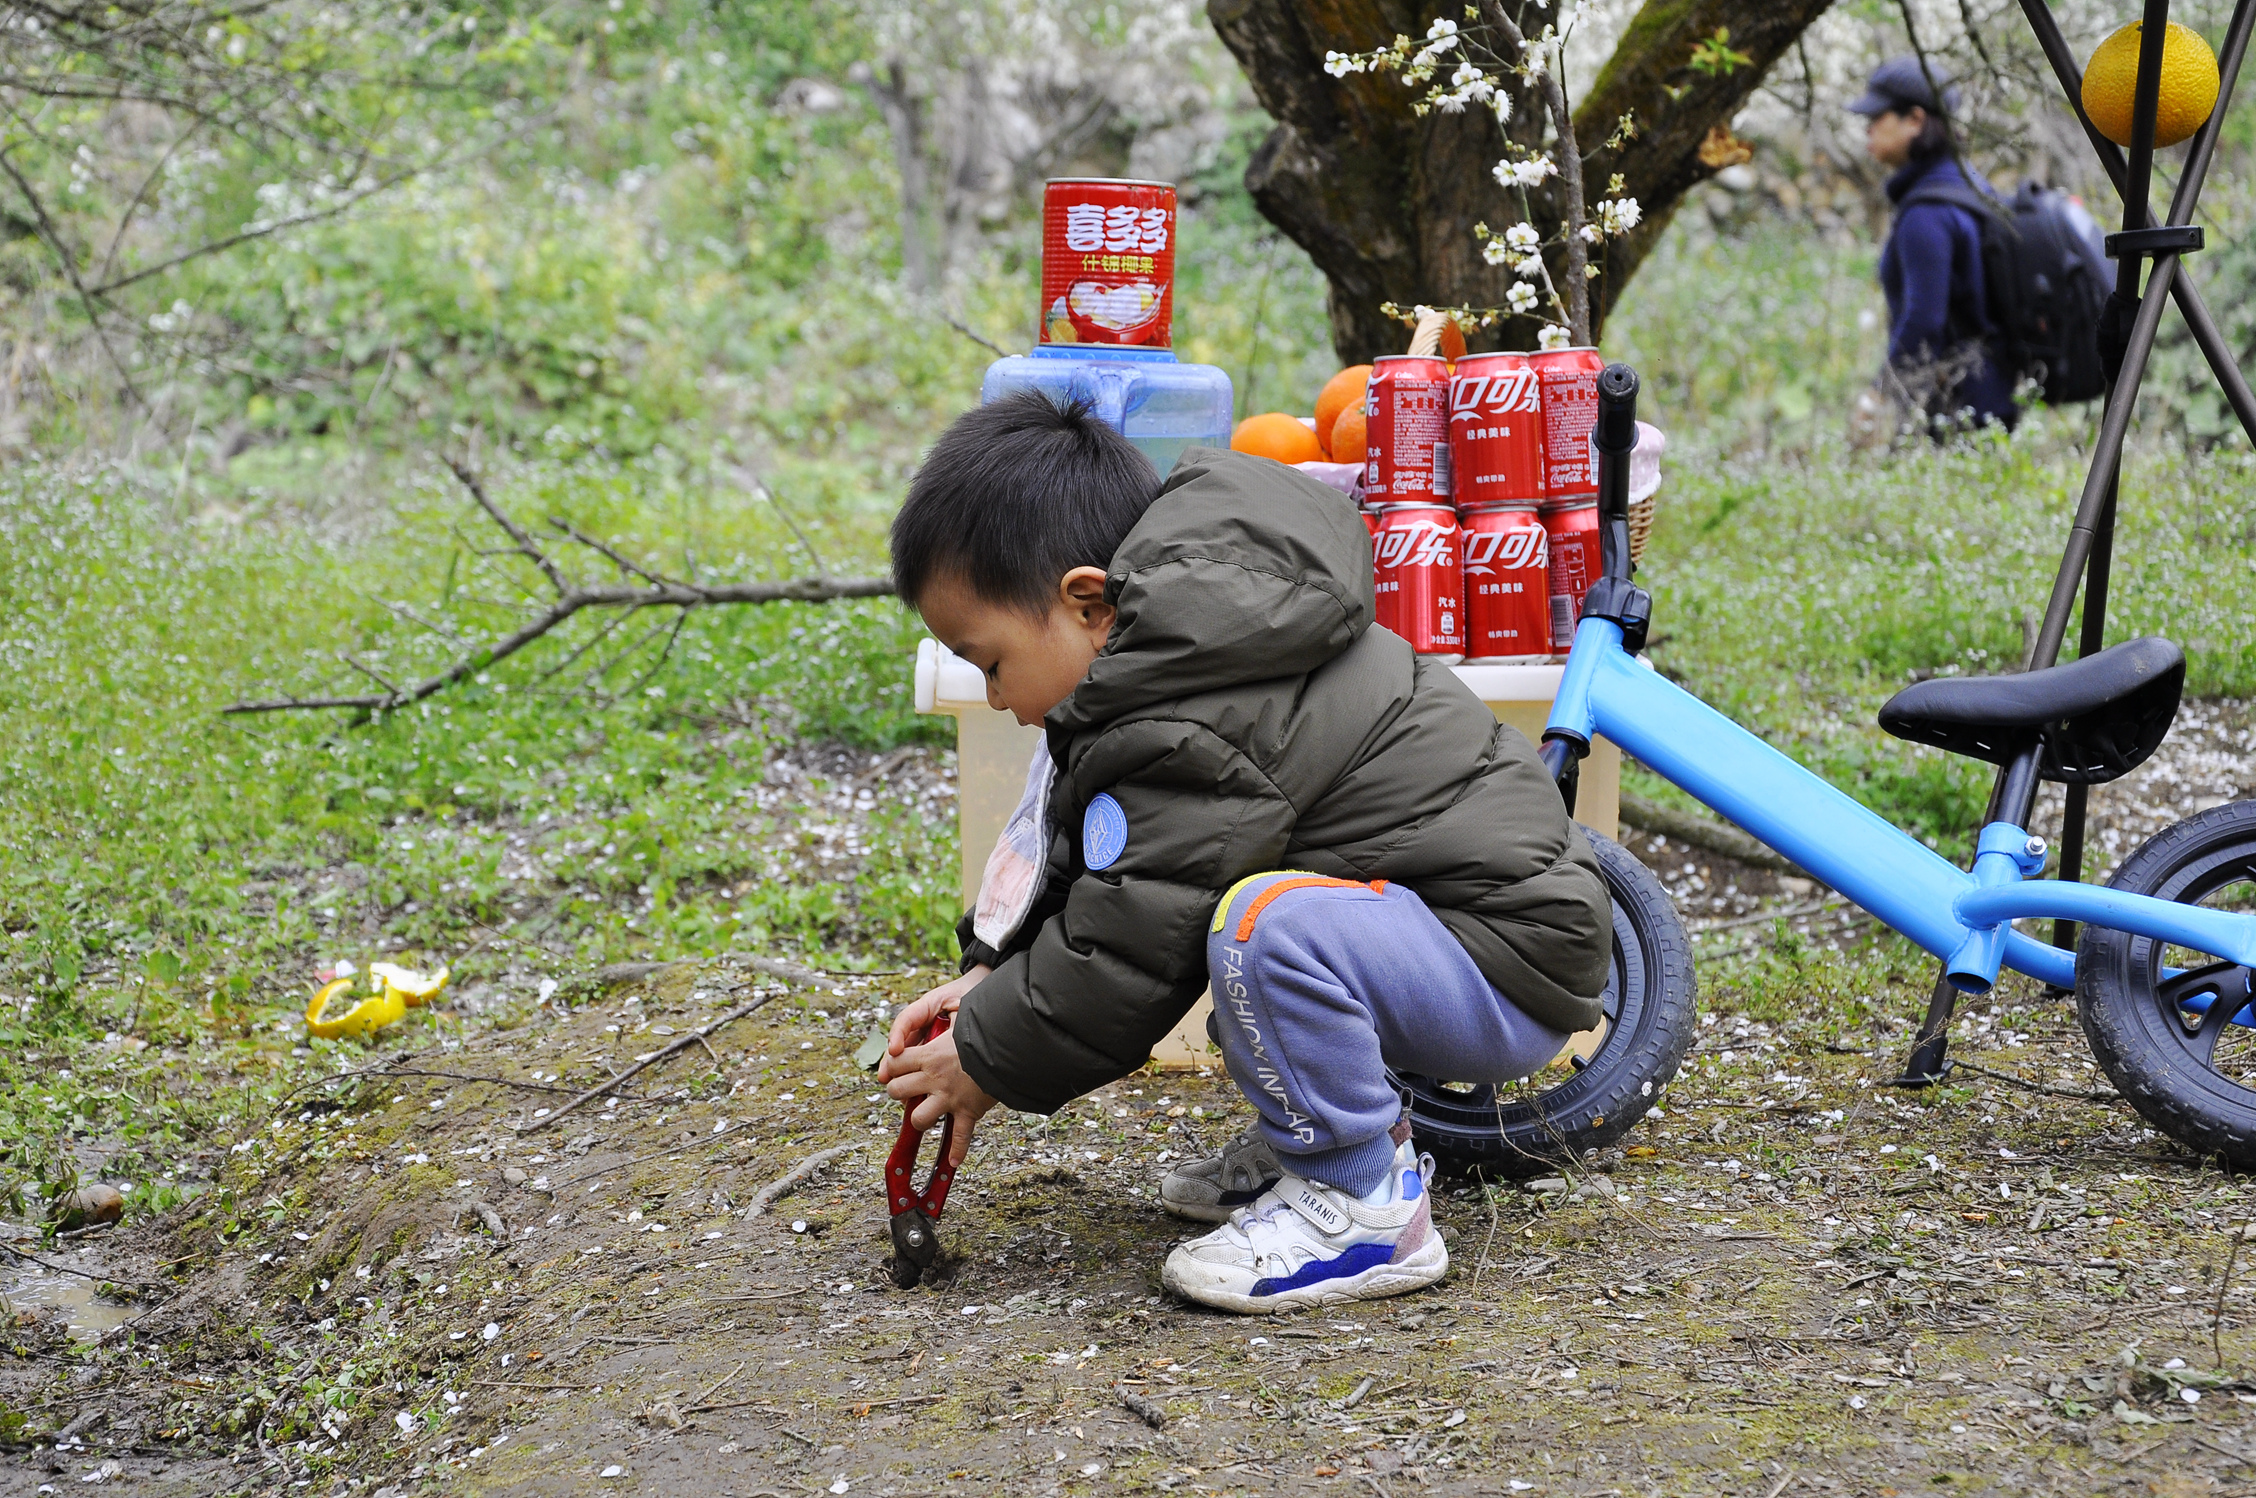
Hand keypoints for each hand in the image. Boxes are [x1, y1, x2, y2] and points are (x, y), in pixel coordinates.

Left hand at [880, 966, 996, 1167]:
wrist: (1011, 1047)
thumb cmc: (987, 1030)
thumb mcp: (960, 1021)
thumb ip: (943, 1026)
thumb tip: (937, 1021)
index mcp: (929, 1054)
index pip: (895, 1062)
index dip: (892, 1066)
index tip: (896, 1068)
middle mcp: (934, 1078)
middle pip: (897, 1091)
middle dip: (899, 1092)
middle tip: (908, 1090)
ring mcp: (949, 1097)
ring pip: (918, 1118)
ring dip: (920, 1119)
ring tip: (926, 1115)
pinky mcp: (967, 1111)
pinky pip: (959, 1136)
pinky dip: (957, 1150)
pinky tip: (954, 1161)